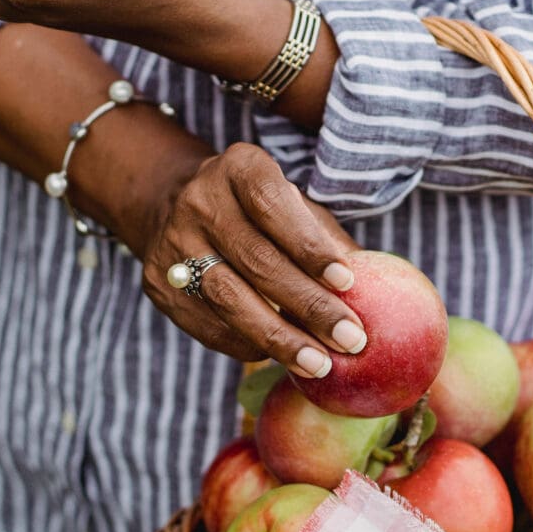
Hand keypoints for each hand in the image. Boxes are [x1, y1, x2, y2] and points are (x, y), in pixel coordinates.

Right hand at [139, 141, 369, 378]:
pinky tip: (281, 357)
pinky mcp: (159, 284)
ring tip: (320, 363)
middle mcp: (199, 200)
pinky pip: (209, 324)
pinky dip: (249, 345)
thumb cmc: (260, 212)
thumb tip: (373, 291)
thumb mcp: (294, 206)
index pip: (273, 206)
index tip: (347, 282)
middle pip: (257, 260)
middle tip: (350, 339)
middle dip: (309, 305)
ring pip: (230, 298)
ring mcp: (173, 243)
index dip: (310, 246)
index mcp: (239, 168)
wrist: (176, 207)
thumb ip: (328, 240)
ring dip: (280, 337)